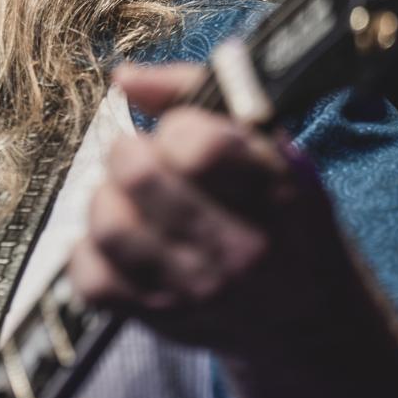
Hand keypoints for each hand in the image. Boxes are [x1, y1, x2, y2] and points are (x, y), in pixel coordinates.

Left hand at [68, 63, 356, 356]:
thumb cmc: (282, 219)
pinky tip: (122, 240)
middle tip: (145, 158)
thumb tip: (126, 79)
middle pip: (139, 178)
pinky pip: (92, 278)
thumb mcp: (270, 147)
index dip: (176, 127)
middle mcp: (238, 248)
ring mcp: (196, 289)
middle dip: (131, 152)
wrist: (306, 317)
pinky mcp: (159, 318)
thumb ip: (197, 94)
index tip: (182, 133)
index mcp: (274, 192)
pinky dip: (92, 251)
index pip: (197, 148)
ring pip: (109, 225)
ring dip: (108, 198)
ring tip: (130, 199)